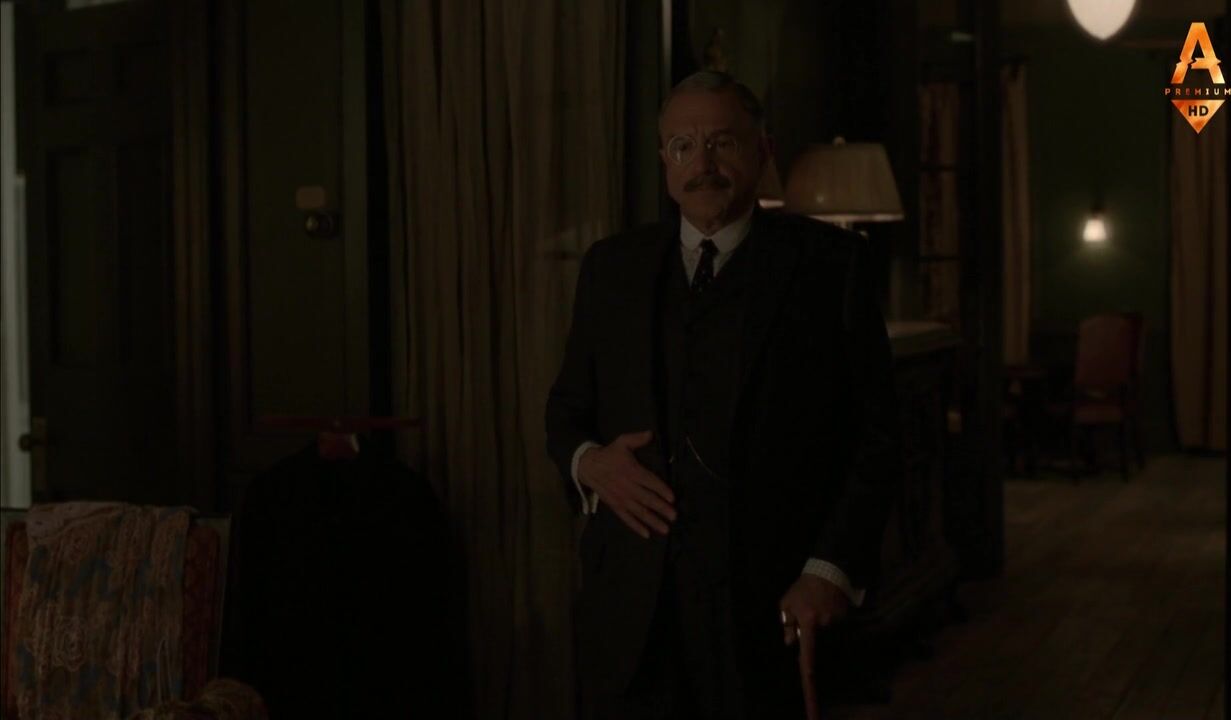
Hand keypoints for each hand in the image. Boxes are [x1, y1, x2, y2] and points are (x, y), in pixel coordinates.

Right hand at [577, 430, 675, 538]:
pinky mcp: (615, 505)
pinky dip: (636, 526)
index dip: (661, 489)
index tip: (672, 497)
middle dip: (661, 508)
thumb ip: (637, 439)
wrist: (587, 466)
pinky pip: (626, 518)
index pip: (649, 481)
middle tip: (674, 516)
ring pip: (638, 511)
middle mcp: (627, 487)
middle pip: (646, 499)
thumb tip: (651, 433)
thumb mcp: (622, 442)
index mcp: (631, 471)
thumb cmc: (609, 454)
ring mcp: (620, 498)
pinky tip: (646, 534)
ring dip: (652, 521)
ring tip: (665, 529)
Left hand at [779, 575, 850, 719]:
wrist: (828, 572)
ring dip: (820, 631)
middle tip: (809, 617)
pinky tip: (825, 609)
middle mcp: (826, 626)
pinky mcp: (847, 621)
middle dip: (812, 640)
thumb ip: (787, 624)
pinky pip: (835, 632)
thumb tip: (791, 643)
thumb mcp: (787, 603)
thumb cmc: (803, 588)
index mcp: (809, 622)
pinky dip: (829, 626)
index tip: (810, 691)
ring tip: (817, 610)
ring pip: (827, 639)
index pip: (808, 654)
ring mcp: (839, 624)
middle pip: (817, 646)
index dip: (808, 675)